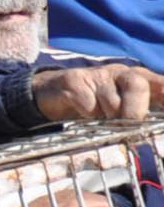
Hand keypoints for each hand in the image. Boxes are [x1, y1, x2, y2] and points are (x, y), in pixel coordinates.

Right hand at [31, 64, 163, 123]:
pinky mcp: (74, 80)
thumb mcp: (123, 109)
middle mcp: (121, 73)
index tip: (162, 106)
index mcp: (140, 79)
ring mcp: (97, 75)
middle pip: (138, 86)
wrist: (54, 93)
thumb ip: (140, 115)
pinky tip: (83, 116)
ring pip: (112, 101)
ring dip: (107, 118)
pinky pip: (88, 104)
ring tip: (100, 123)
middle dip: (134, 112)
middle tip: (126, 128)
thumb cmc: (97, 105)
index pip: (161, 83)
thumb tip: (150, 133)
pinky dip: (88, 115)